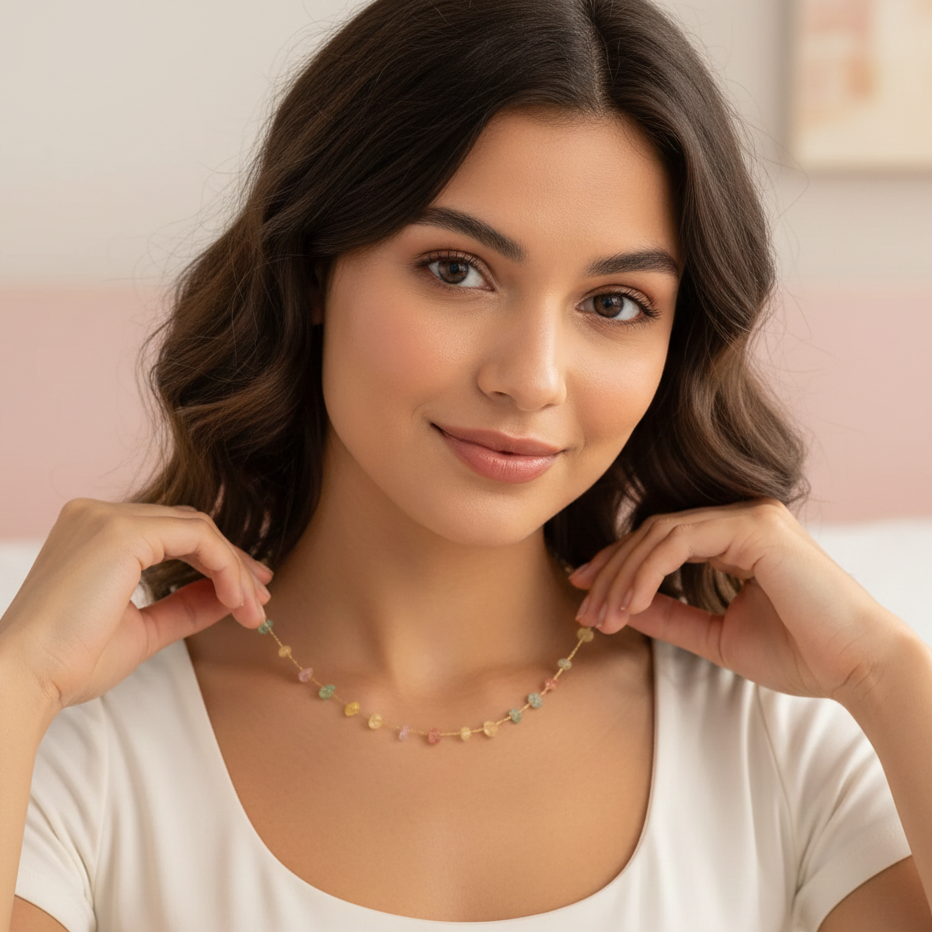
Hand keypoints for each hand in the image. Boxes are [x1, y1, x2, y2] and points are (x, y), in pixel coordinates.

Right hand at [0, 498, 272, 713]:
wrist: (25, 679)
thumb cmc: (70, 662)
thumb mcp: (143, 628)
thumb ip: (184, 606)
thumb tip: (229, 596)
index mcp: (94, 532)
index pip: (172, 533)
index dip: (217, 561)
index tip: (247, 595)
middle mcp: (98, 514)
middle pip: (190, 526)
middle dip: (234, 564)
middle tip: (262, 599)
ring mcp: (108, 518)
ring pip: (199, 530)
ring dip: (235, 570)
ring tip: (255, 609)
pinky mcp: (122, 532)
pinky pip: (198, 538)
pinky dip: (225, 567)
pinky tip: (237, 599)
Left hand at [568, 499, 912, 704]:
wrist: (857, 669)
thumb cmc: (799, 653)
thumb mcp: (715, 634)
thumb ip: (669, 615)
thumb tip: (620, 608)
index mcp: (734, 538)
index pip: (659, 539)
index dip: (617, 565)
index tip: (585, 595)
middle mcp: (739, 518)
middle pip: (651, 532)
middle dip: (610, 572)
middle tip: (584, 611)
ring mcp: (748, 516)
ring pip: (658, 532)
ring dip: (622, 576)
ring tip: (602, 616)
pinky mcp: (754, 527)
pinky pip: (679, 540)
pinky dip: (646, 572)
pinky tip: (629, 605)